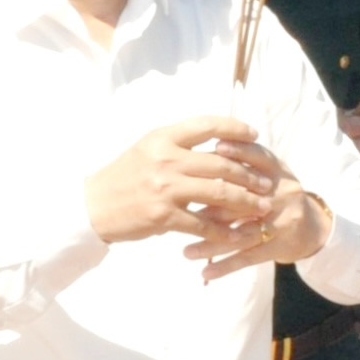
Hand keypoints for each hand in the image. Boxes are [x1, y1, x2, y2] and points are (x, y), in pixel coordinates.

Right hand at [83, 117, 272, 244]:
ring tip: (262, 207)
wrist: (93, 206)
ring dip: (245, 201)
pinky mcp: (163, 215)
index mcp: (162, 137)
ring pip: (218, 193)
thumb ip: (177, 144)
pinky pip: (202, 223)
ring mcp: (165, 187)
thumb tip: (214, 141)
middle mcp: (166, 158)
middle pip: (220, 163)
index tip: (254, 134)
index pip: (207, 125)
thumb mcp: (147, 149)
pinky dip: (223, 231)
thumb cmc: (123, 177)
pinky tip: (237, 234)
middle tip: (266, 183)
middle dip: (249, 174)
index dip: (234, 128)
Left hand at [181, 142, 333, 282]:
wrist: (312, 227)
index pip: (258, 157)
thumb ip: (242, 163)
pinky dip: (226, 266)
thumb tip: (200, 156)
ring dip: (213, 244)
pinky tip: (206, 273)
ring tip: (186, 252)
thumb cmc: (276, 193)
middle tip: (184, 211)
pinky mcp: (278, 247)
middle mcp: (282, 194)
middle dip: (212, 207)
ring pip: (242, 234)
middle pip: (245, 200)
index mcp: (278, 171)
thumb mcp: (267, 172)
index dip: (238, 152)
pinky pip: (248, 258)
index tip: (213, 149)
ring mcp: (282, 222)